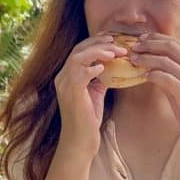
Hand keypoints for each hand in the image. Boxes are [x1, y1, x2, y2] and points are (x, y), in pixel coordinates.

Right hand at [54, 34, 126, 158]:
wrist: (80, 141)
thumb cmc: (88, 119)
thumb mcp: (95, 93)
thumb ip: (98, 78)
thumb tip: (110, 66)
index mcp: (66, 76)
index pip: (79, 51)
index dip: (95, 42)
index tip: (112, 38)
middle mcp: (62, 78)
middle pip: (78, 50)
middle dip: (99, 44)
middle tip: (117, 43)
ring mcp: (65, 85)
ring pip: (78, 58)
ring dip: (98, 52)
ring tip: (114, 53)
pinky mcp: (72, 94)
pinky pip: (80, 74)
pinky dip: (92, 68)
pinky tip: (104, 68)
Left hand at [130, 33, 179, 148]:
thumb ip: (173, 72)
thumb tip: (152, 60)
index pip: (176, 42)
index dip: (156, 38)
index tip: (141, 39)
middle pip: (171, 47)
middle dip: (149, 45)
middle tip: (134, 47)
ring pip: (166, 61)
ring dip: (147, 59)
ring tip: (134, 60)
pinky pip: (166, 79)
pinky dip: (153, 74)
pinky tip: (144, 76)